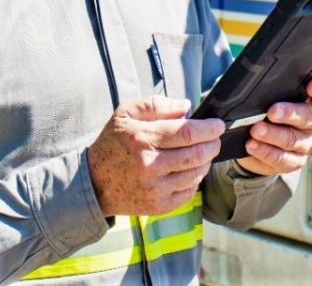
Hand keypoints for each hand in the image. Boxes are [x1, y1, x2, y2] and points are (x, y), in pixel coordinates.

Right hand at [87, 95, 223, 216]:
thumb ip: (156, 105)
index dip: (209, 128)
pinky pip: (189, 192)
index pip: (188, 133)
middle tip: (214, 138)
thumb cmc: (112, 143)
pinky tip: (189, 170)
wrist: (94, 182)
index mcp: (142, 138)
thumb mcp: (125, 114)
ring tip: (203, 153)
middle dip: (212, 144)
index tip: (218, 125)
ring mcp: (154, 189)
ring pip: (196, 174)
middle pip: (197, 154)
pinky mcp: (158, 206)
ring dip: (206, 161)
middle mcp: (149, 165)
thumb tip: (186, 107)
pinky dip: (195, 179)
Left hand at [236, 74, 311, 175]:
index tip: (311, 88)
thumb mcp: (274, 96)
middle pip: (309, 116)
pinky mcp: (296, 161)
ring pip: (293, 139)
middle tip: (272, 112)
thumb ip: (273, 89)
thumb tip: (258, 88)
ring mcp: (308, 143)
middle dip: (289, 114)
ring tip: (256, 130)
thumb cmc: (271, 110)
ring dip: (273, 135)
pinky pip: (283, 159)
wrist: (260, 139)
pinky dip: (265, 152)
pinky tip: (253, 145)